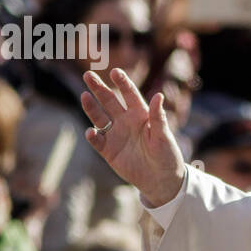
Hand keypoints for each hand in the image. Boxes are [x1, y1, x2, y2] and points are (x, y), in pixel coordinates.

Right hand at [81, 68, 184, 206]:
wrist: (161, 179)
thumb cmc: (167, 155)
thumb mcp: (164, 136)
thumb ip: (158, 117)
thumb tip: (159, 96)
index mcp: (141, 115)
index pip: (130, 94)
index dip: (122, 83)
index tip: (115, 71)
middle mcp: (126, 121)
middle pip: (109, 101)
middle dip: (99, 88)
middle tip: (88, 75)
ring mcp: (116, 135)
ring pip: (99, 117)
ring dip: (91, 107)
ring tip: (84, 96)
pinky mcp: (108, 150)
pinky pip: (97, 140)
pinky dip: (93, 136)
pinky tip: (91, 132)